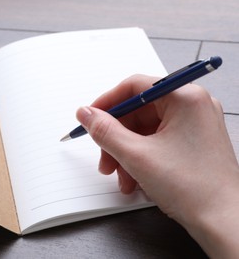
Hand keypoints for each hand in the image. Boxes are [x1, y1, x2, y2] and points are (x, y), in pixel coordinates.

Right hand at [76, 74, 238, 257]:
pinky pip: (157, 142)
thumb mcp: (136, 156)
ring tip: (122, 177)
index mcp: (185, 97)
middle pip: (138, 112)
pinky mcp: (192, 143)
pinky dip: (141, 159)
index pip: (135, 87)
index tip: (90, 118)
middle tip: (105, 158)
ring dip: (126, 154)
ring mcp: (194, 125)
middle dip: (116, 139)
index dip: (107, 103)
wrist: (223, 222)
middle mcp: (192, 106)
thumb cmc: (193, 188)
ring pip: (145, 131)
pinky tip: (136, 179)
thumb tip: (86, 114)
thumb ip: (105, 131)